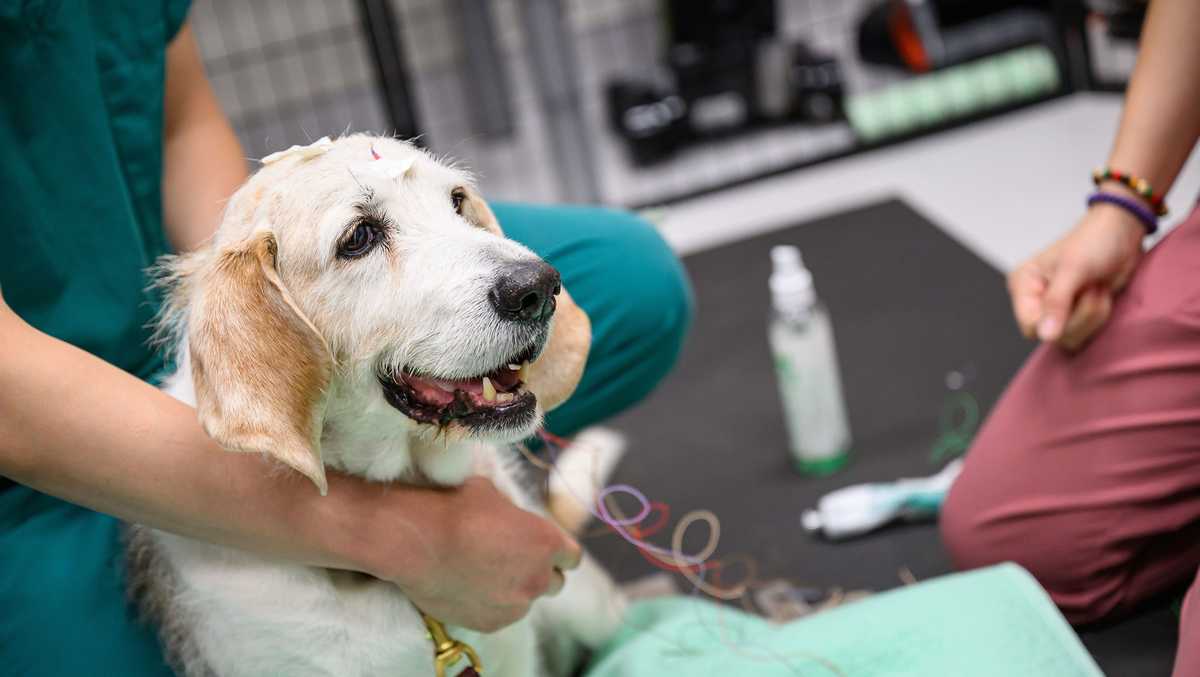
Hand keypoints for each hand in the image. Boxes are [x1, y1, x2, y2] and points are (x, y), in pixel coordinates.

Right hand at [371, 477, 581, 631]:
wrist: (417, 541)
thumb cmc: (454, 508)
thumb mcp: (494, 494)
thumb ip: (514, 514)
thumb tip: (512, 518)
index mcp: (547, 542)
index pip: (572, 557)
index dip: (557, 552)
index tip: (543, 549)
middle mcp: (538, 578)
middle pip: (554, 583)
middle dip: (539, 573)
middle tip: (512, 561)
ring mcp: (515, 605)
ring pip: (525, 601)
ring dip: (513, 590)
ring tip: (483, 573)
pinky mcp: (492, 623)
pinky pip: (500, 615)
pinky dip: (490, 604)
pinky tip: (467, 587)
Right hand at [1007, 200, 1145, 350]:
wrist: (1122, 234)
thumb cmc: (1094, 241)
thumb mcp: (1073, 268)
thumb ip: (1056, 302)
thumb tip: (1045, 336)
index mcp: (1023, 285)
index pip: (1030, 326)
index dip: (1054, 321)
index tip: (1072, 298)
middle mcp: (1036, 300)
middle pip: (1053, 336)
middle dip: (1080, 314)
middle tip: (1089, 287)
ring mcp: (1057, 310)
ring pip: (1071, 337)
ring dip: (1093, 314)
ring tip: (1096, 288)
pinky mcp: (1076, 315)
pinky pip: (1085, 334)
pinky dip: (1099, 317)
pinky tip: (1100, 295)